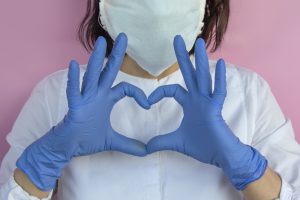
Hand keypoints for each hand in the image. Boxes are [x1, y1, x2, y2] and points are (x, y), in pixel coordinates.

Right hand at [16, 33, 149, 190]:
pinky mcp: (74, 107)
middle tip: (124, 36)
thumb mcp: (112, 141)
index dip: (138, 94)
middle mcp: (97, 95)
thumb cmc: (87, 139)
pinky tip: (73, 65)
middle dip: (116, 54)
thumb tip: (146, 152)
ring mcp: (85, 99)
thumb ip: (129, 144)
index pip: (125, 88)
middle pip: (108, 71)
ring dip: (96, 59)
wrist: (69, 148)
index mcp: (106, 99)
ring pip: (91, 75)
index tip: (148, 105)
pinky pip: (74, 91)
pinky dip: (73, 79)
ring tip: (101, 42)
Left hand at [146, 35, 267, 189]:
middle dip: (182, 57)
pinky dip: (220, 78)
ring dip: (201, 60)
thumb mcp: (176, 142)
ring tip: (199, 42)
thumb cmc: (202, 147)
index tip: (147, 102)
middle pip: (189, 74)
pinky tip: (220, 63)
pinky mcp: (217, 109)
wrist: (219, 156)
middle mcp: (199, 99)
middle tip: (176, 39)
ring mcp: (208, 102)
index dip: (159, 92)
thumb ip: (160, 142)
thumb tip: (145, 148)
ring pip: (204, 78)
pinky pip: (219, 91)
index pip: (172, 89)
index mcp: (189, 103)